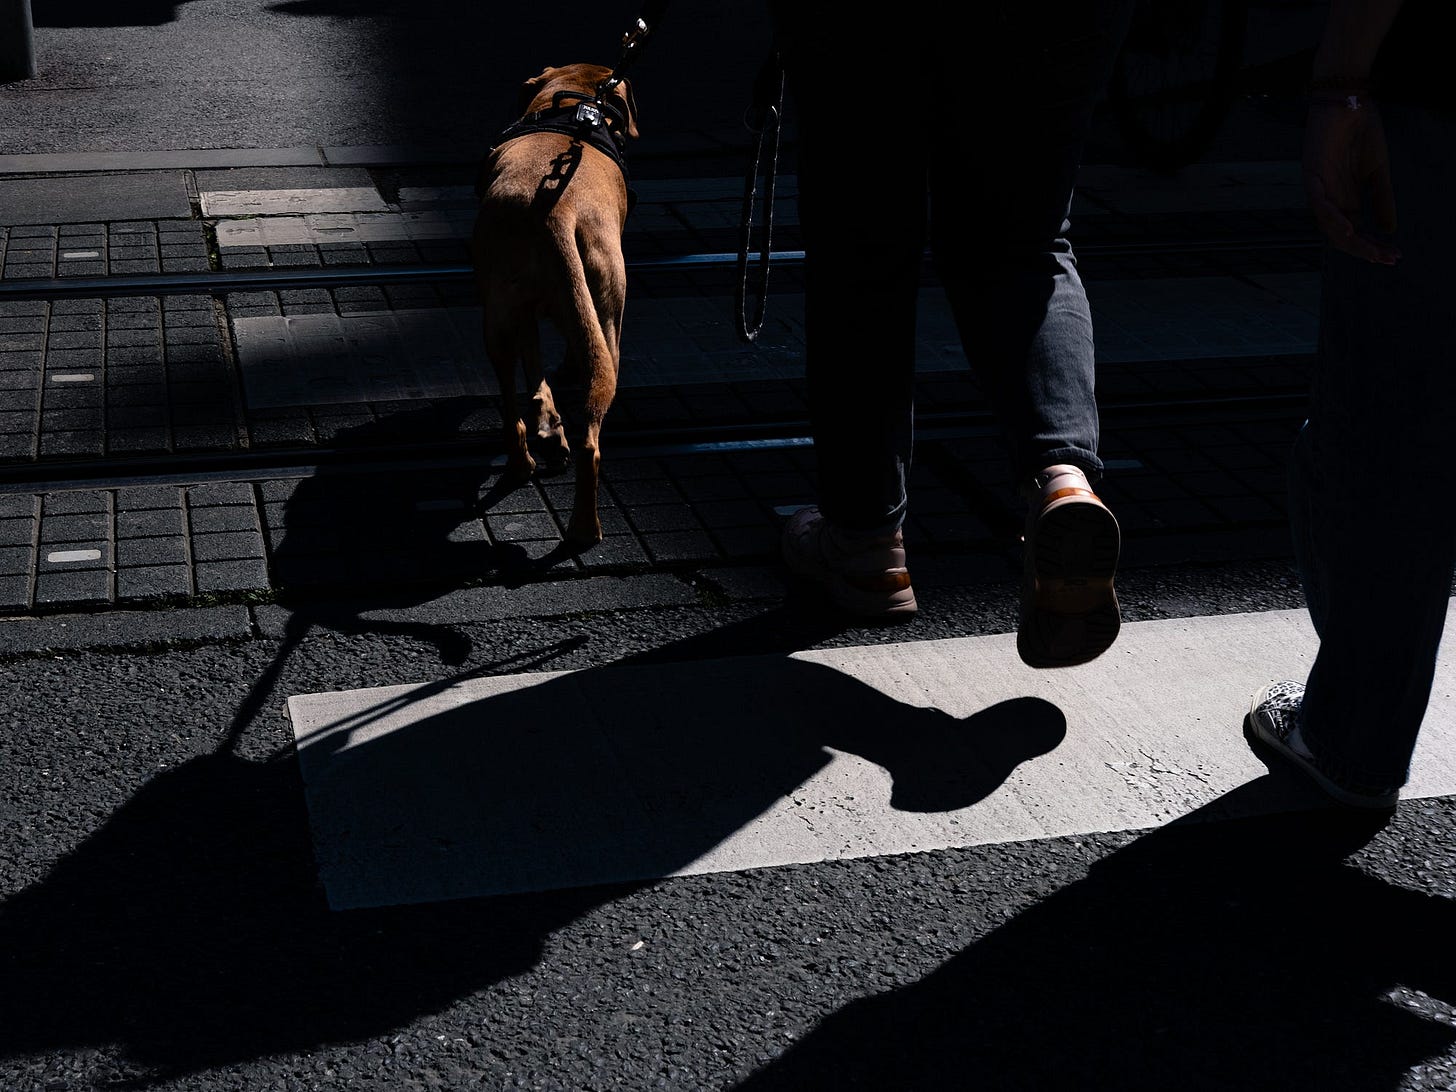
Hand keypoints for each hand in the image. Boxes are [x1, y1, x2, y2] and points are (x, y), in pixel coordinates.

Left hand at [1302, 95, 1400, 264]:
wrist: (1350, 101)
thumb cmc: (1361, 133)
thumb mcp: (1378, 171)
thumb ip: (1381, 199)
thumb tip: (1389, 230)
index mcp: (1345, 199)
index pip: (1355, 233)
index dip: (1372, 246)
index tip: (1393, 256)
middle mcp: (1330, 198)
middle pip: (1340, 235)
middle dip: (1363, 249)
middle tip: (1385, 258)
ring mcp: (1319, 187)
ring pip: (1327, 224)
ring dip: (1348, 239)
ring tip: (1368, 251)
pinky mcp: (1311, 173)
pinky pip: (1317, 201)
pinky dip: (1331, 216)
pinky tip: (1347, 228)